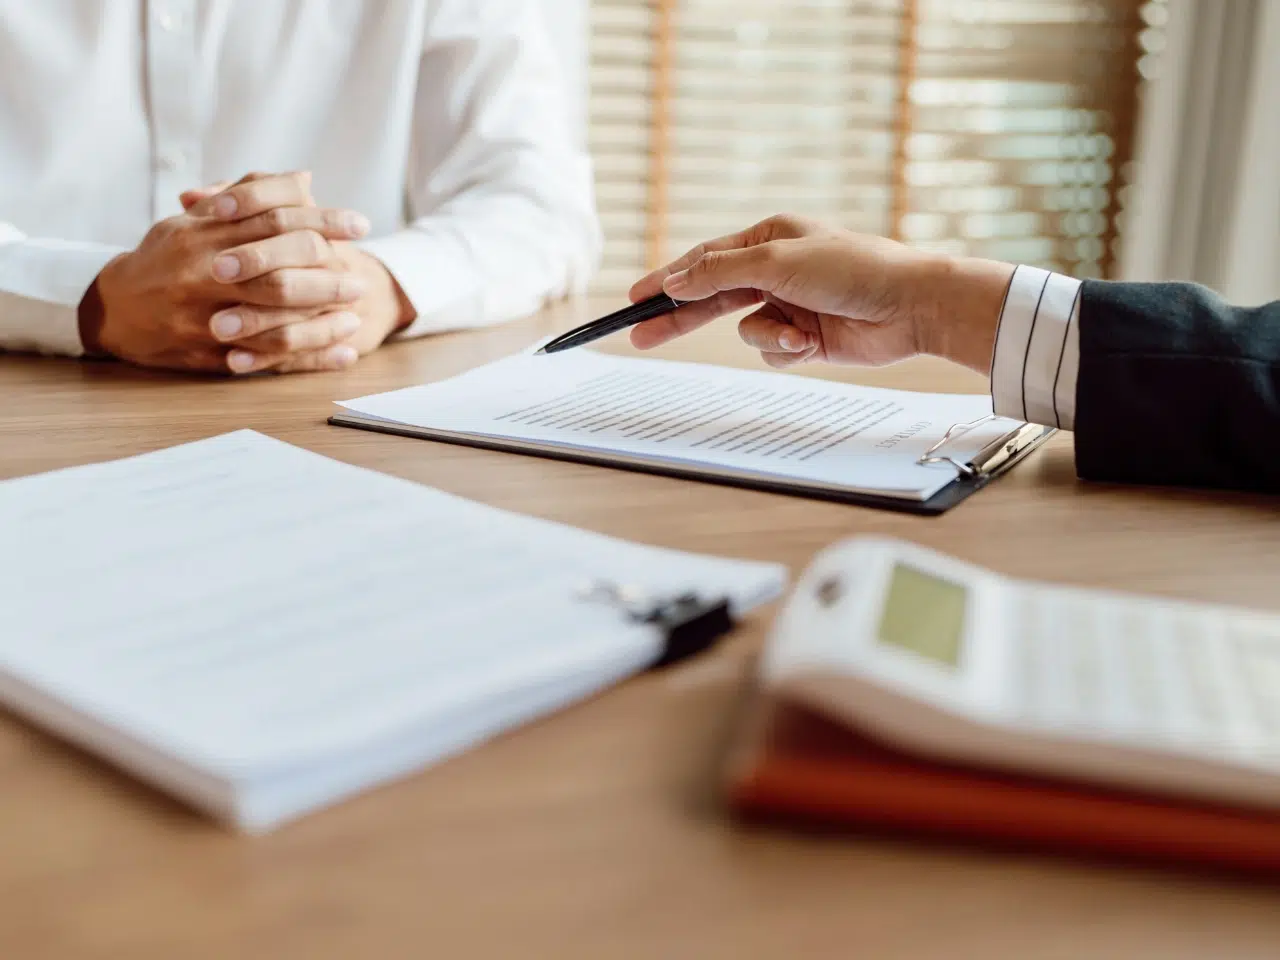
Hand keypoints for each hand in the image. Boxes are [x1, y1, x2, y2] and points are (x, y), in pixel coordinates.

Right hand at [81, 172, 371, 373]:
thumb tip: (304, 178)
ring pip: (274, 321)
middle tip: (359, 278)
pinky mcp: (210, 352)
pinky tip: (343, 353)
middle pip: (277, 273)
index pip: (273, 221)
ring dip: (322, 321)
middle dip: (326, 276)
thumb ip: (248, 199)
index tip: (358, 225)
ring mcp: (205, 317)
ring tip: (356, 316)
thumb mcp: (197, 220)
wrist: (115, 309)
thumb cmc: (166, 257)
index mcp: (204, 234)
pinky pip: (268, 358)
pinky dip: (311, 358)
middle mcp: (204, 275)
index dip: (321, 221)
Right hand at [627, 214, 1014, 373]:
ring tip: (799, 335)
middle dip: (680, 319)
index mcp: (768, 238)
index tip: (633, 298)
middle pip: (712, 298)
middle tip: (640, 335)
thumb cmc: (851, 270)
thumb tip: (675, 279)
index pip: (703, 260)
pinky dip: (788, 351)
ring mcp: (788, 305)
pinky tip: (813, 343)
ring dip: (768, 337)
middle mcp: (775, 269)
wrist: (911, 307)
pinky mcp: (804, 338)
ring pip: (745, 331)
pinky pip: (772, 351)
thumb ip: (720, 272)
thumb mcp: (777, 262)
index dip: (667, 280)